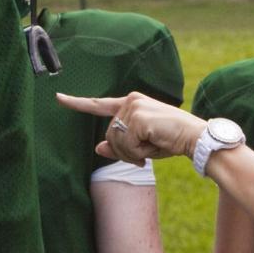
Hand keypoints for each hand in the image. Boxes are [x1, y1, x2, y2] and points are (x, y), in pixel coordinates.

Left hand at [56, 91, 206, 166]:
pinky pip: (127, 145)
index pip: (99, 104)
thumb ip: (119, 146)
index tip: (58, 98)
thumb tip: (98, 148)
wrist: (195, 137)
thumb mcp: (142, 145)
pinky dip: (139, 152)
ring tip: (152, 147)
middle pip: (109, 135)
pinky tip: (154, 145)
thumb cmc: (171, 140)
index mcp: (131, 103)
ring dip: (132, 153)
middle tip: (144, 154)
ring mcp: (133, 107)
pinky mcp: (138, 117)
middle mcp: (130, 100)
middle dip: (124, 152)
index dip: (76, 103)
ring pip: (116, 142)